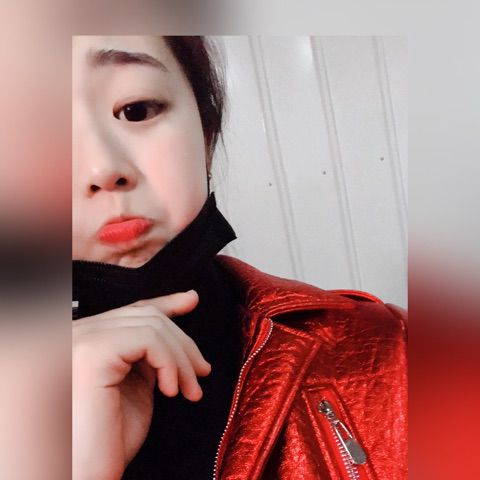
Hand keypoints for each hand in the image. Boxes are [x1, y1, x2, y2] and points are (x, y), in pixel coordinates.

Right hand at [72, 290, 210, 479]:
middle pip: (144, 315)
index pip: (129, 310)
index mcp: (82, 339)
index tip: (191, 300)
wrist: (87, 475)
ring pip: (152, 325)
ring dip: (182, 359)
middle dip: (183, 342)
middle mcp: (74, 332)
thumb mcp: (136, 383)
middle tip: (203, 372)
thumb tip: (182, 310)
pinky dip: (170, 363)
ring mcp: (79, 339)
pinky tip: (171, 391)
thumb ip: (149, 350)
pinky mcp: (91, 353)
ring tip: (191, 391)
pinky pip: (148, 340)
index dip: (164, 303)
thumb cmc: (109, 439)